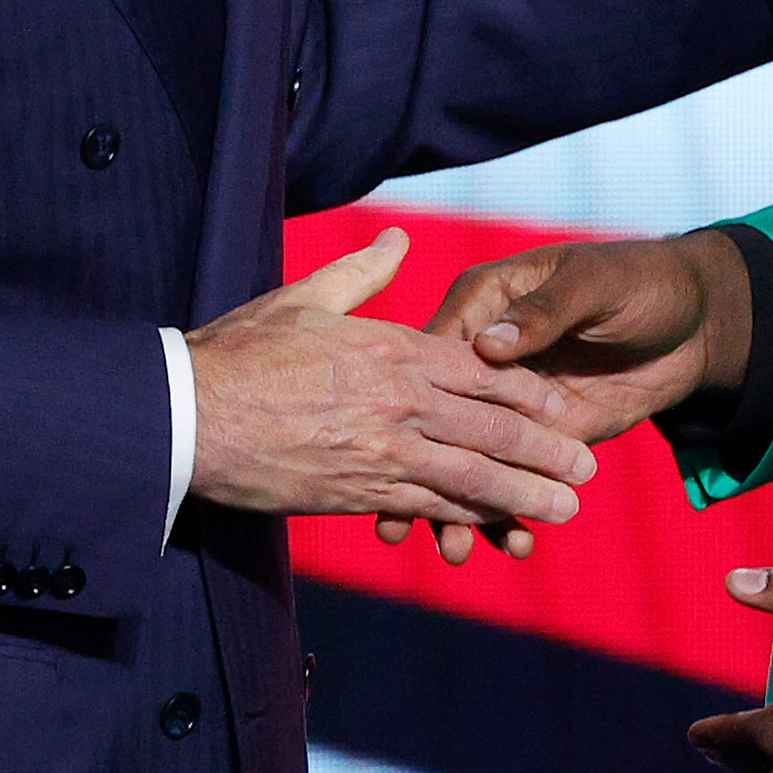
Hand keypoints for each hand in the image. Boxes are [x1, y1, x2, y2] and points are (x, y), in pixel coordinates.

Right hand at [186, 226, 596, 554]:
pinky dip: (468, 518)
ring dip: (524, 494)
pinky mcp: (357, 492)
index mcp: (392, 349)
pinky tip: (496, 528)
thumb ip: (362, 274)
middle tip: (586, 470)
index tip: (560, 405)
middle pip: (492, 428)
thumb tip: (398, 244)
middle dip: (546, 451)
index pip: (482, 371)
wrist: (185, 413)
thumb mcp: (305, 297)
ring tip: (565, 509)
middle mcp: (399, 401)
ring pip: (472, 476)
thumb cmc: (239, 352)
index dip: (528, 391)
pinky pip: (428, 505)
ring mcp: (382, 451)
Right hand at [373, 229, 753, 562]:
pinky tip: (511, 542)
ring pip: (472, 456)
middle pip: (442, 418)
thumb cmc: (639, 284)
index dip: (414, 401)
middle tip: (403, 524)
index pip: (436, 355)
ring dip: (461, 506)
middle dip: (426, 470)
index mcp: (484, 304)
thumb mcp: (592, 287)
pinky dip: (510, 512)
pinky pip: (514, 477)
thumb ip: (542, 313)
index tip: (392, 444)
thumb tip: (488, 346)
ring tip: (453, 551)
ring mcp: (510, 403)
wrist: (695, 323)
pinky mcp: (540, 437)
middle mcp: (485, 357)